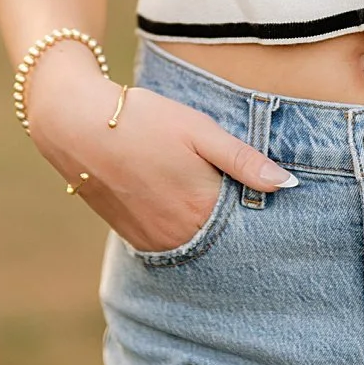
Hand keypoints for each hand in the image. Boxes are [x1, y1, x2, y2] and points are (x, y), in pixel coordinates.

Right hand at [25, 53, 296, 252]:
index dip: (263, 215)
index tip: (273, 205)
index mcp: (201, 210)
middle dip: (238, 228)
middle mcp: (178, 236)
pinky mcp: (132, 237)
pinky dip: (181, 230)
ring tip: (204, 197)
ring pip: (196, 245)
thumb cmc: (143, 119)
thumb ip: (244, 160)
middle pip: (224, 242)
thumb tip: (287, 184)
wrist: (76, 124)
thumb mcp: (200, 130)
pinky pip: (169, 244)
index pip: (249, 228)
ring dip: (207, 230)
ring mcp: (152, 241)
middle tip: (238, 199)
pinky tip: (178, 202)